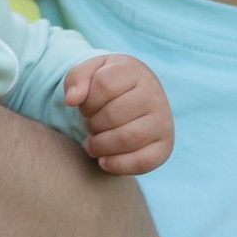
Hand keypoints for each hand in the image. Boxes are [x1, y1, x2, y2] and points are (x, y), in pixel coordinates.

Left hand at [65, 50, 173, 177]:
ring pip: (127, 138)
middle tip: (90, 125)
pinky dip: (116, 165)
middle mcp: (154, 94)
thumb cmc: (109, 85)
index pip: (104, 85)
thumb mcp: (91, 72)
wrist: (136, 98)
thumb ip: (76, 78)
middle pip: (112, 115)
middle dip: (92, 124)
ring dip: (100, 145)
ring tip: (92, 143)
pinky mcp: (164, 147)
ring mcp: (162, 121)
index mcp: (134, 71)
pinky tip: (103, 160)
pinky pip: (141, 162)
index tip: (85, 106)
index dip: (87, 101)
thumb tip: (72, 99)